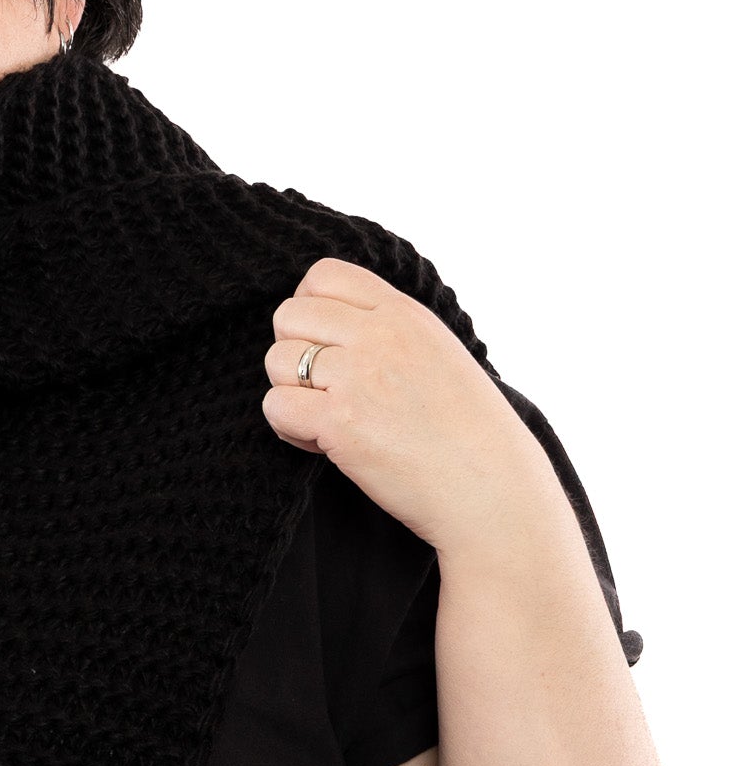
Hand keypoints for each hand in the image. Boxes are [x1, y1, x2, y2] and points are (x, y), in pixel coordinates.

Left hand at [261, 256, 553, 554]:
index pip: (323, 276)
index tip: (325, 345)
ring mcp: (357, 377)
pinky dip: (289, 429)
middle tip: (323, 390)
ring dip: (290, 393)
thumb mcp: (438, 354)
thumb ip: (391, 331)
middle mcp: (378, 336)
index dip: (309, 310)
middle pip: (288, 315)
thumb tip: (336, 327)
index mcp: (404, 314)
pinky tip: (322, 444)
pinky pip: (276, 407)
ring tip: (326, 420)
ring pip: (276, 362)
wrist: (490, 489)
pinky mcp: (339, 423)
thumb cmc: (470, 434)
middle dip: (292, 353)